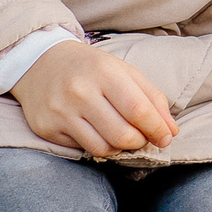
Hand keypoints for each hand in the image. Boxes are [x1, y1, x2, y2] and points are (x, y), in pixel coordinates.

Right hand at [9, 42, 177, 155]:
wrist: (39, 62)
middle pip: (122, 135)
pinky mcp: (46, 128)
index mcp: (104, 72)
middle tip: (142, 137)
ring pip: (103, 148)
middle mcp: (80, 92)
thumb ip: (152, 98)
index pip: (138, 110)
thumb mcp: (124, 72)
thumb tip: (171, 131)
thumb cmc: (90, 67)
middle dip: (140, 142)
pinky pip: (82, 149)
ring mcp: (60, 112)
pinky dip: (97, 146)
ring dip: (120, 148)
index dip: (157, 128)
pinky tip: (98, 133)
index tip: (166, 137)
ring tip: (122, 136)